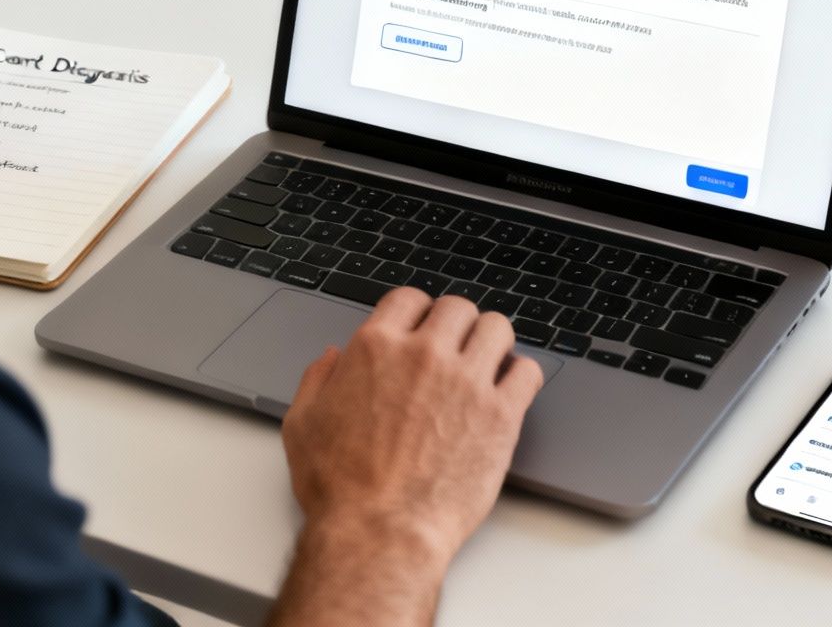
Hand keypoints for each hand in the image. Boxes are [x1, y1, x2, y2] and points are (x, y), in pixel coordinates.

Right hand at [269, 289, 543, 626]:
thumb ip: (316, 380)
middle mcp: (424, 355)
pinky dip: (522, 375)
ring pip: (497, 328)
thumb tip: (332, 358)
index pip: (408, 299)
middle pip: (457, 308)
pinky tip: (511, 390)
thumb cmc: (340, 488)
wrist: (380, 532)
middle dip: (456, 324)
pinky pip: (528, 372)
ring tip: (489, 362)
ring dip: (493, 341)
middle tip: (457, 348)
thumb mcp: (302, 424)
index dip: (417, 312)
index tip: (422, 328)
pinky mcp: (501, 414)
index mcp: (376, 348)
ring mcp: (467, 381)